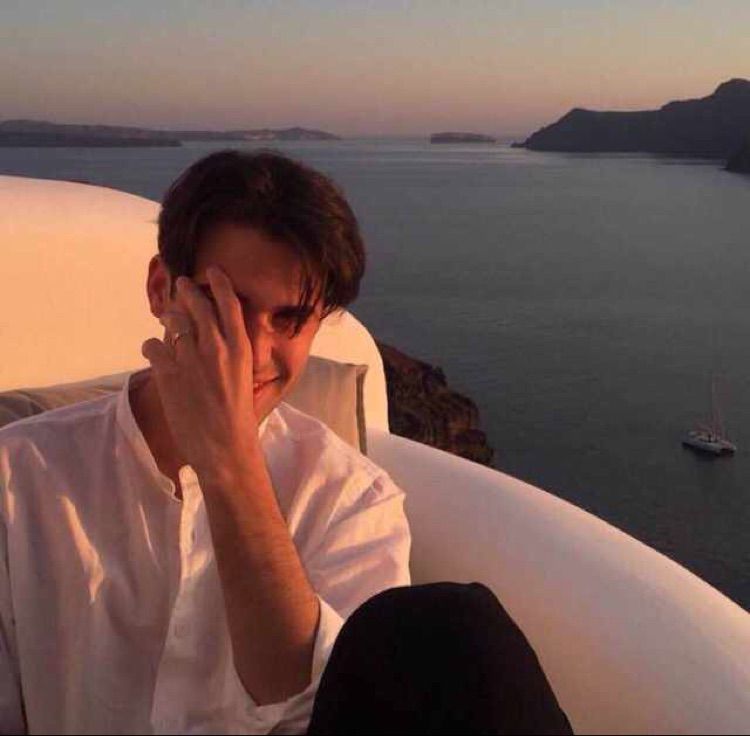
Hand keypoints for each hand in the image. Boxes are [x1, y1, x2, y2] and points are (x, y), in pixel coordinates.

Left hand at [141, 266, 258, 480]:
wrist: (225, 446)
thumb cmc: (238, 416)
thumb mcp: (243, 377)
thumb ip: (229, 353)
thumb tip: (213, 335)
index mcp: (240, 348)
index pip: (229, 303)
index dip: (218, 283)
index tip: (210, 270)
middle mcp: (216, 347)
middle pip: (197, 305)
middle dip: (186, 291)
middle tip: (180, 284)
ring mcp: (190, 359)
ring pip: (173, 322)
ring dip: (168, 317)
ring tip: (166, 318)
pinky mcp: (168, 373)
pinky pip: (152, 346)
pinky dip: (151, 347)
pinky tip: (154, 353)